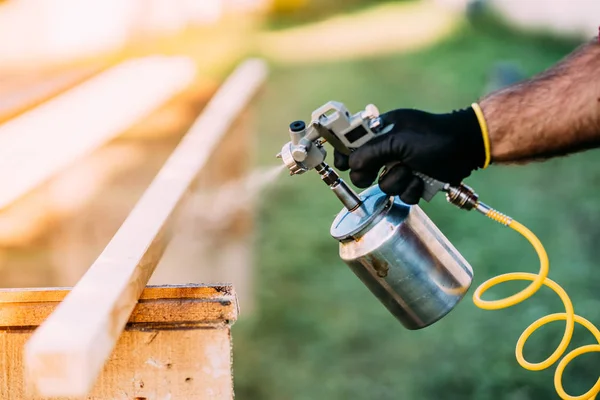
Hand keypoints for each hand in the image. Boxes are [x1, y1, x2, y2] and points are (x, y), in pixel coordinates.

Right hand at [334, 106, 486, 203]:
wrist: (467, 148)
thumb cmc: (434, 137)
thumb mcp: (398, 141)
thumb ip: (371, 152)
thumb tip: (352, 166)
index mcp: (381, 131)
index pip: (352, 141)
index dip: (344, 152)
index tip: (340, 164)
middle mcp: (388, 149)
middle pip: (364, 169)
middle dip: (372, 174)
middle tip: (376, 173)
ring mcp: (401, 166)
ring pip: (384, 186)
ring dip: (399, 181)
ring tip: (414, 170)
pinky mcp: (414, 182)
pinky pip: (402, 195)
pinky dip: (413, 189)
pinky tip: (423, 179)